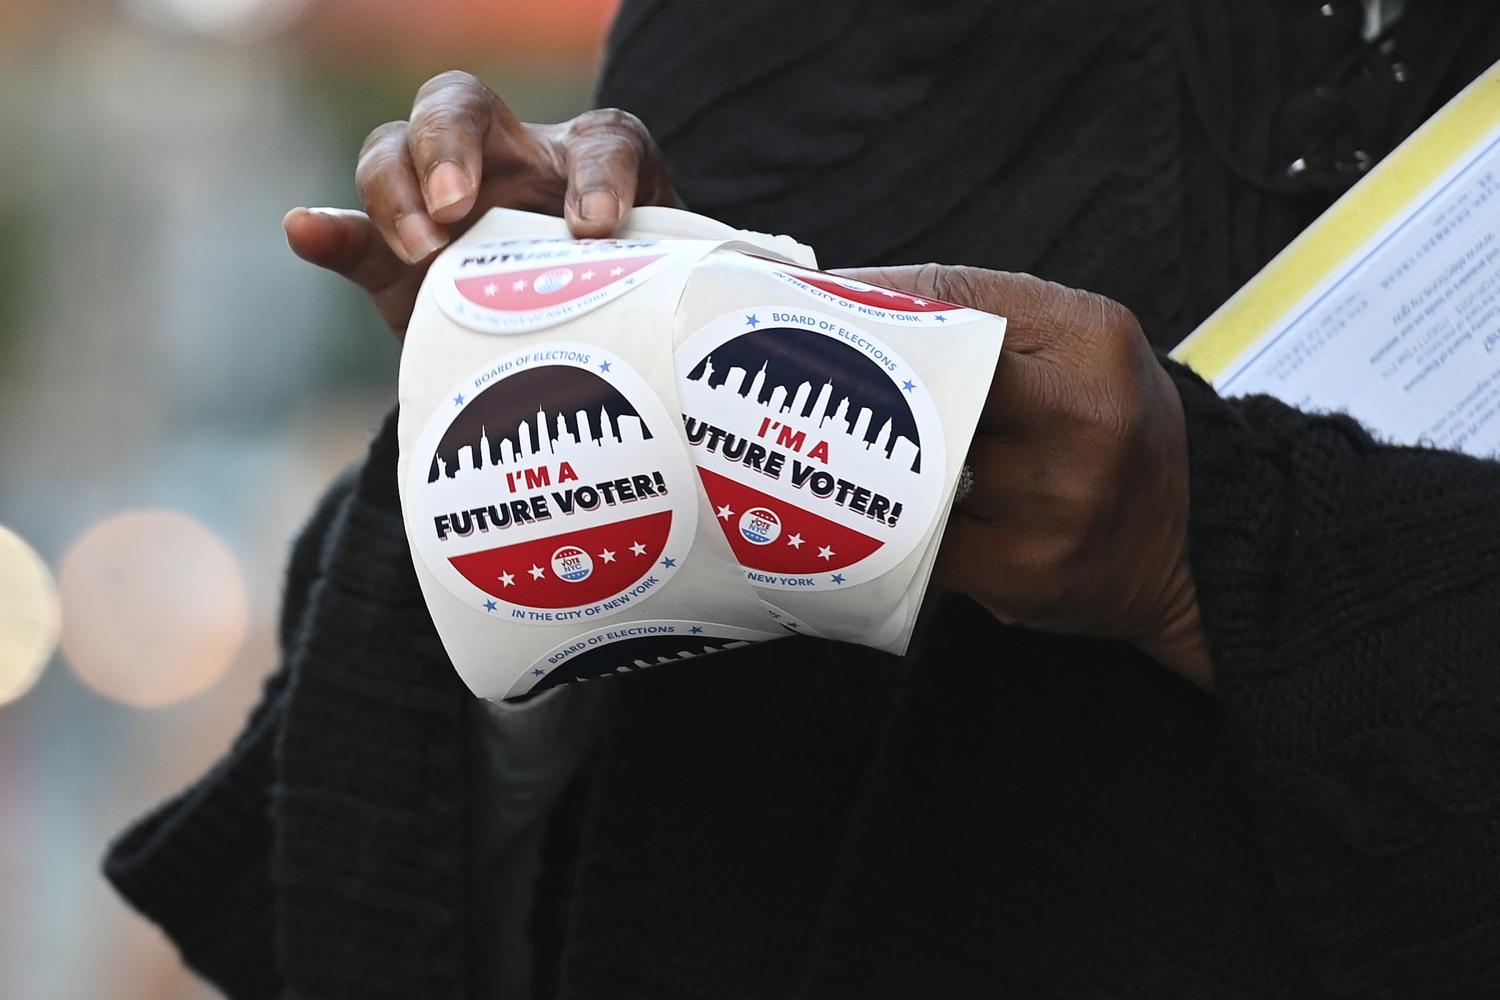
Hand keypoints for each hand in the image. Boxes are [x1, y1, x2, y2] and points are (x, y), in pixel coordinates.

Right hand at [282, 70, 681, 337]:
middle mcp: (510, 167)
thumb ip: (665, 296)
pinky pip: (351, 234)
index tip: (596, 232)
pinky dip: (327, 231)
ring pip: (393, 153)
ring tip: (421, 247)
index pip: (603, 141)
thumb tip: (673, 318)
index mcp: (590, 167)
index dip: (598, 175)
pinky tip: (306, 229)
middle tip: (457, 205)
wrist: (575, 365)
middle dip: (449, 143)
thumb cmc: (629, 317)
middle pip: (460, 106)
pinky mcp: (396, 262)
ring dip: (394, 191)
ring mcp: (443, 209)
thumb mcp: (657, 302)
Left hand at [839, 265, 1212, 687]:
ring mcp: (1056, 507)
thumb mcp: (1073, 341)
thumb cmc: (1108, 424)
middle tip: (797, 388)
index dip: (871, 310)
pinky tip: (886, 519)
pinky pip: (919, 547)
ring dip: (872, 468)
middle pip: (925, 392)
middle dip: (858, 392)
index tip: (809, 308)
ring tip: (840, 453)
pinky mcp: (1027, 576)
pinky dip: (895, 531)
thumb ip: (971, 306)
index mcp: (1092, 343)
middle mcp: (1084, 422)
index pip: (954, 306)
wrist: (1194, 540)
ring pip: (913, 475)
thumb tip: (838, 289)